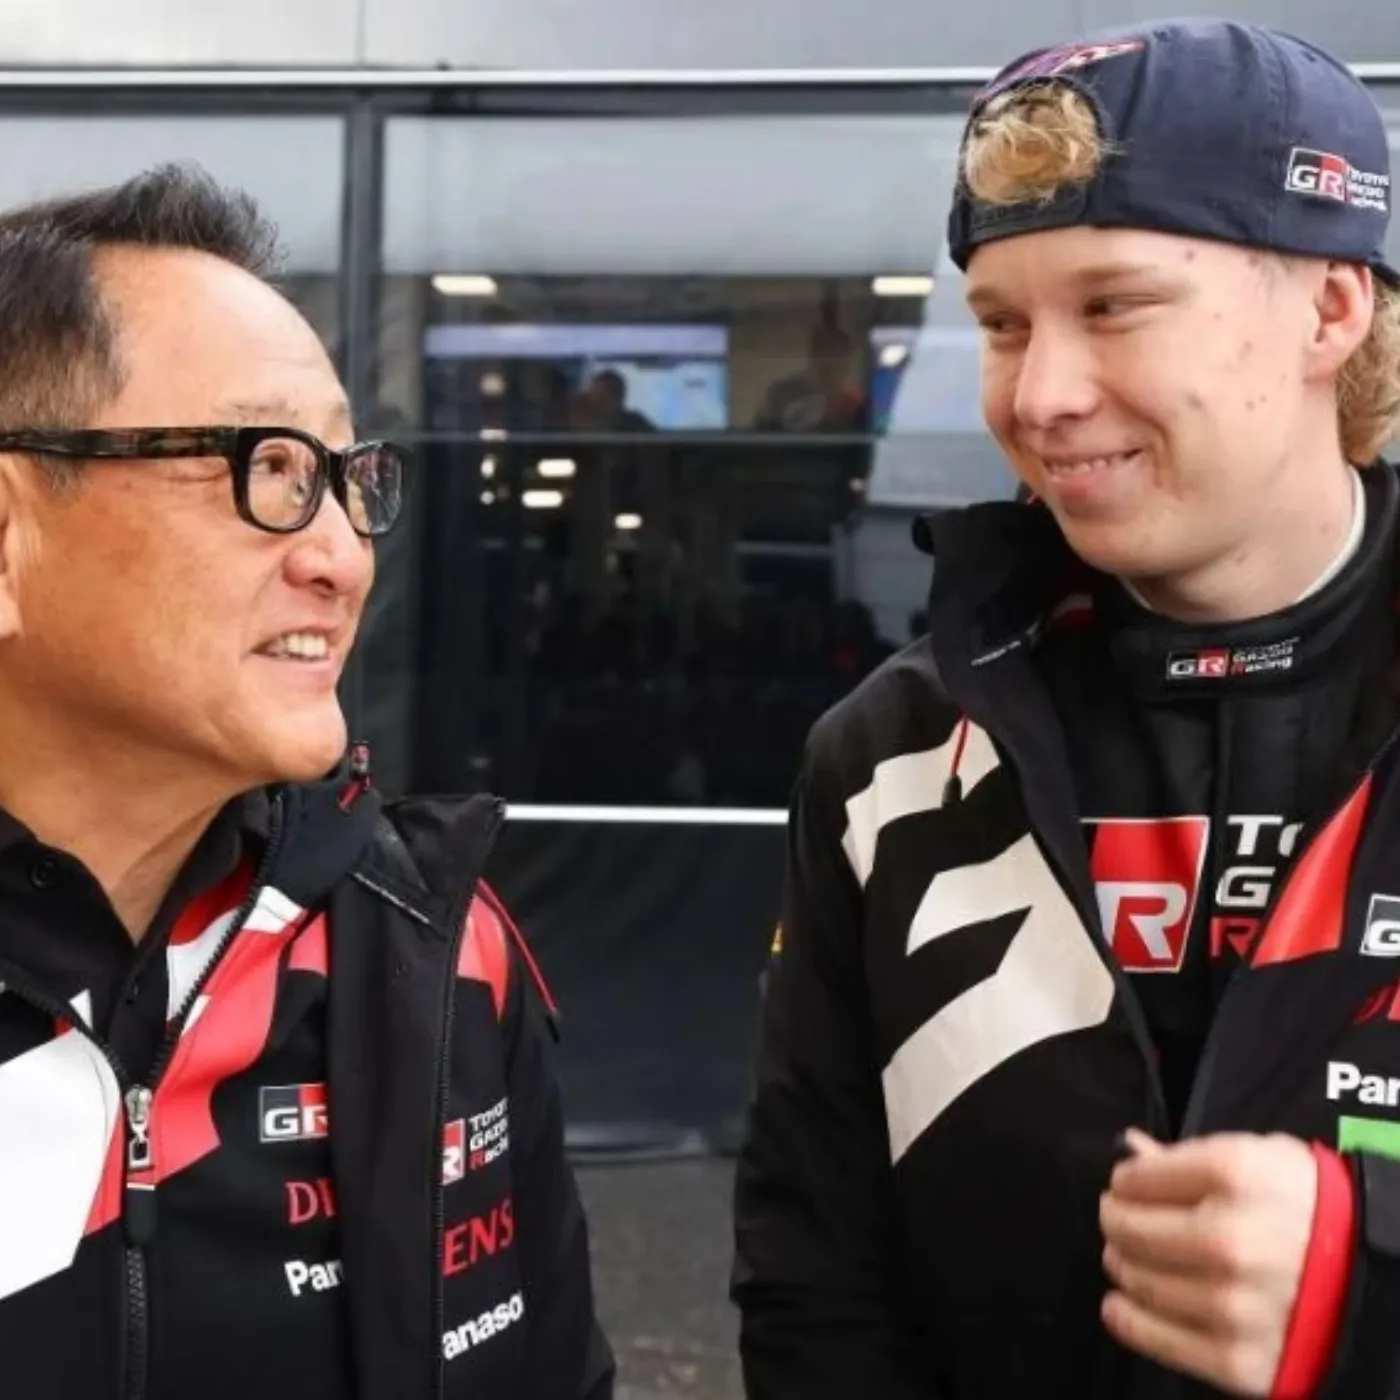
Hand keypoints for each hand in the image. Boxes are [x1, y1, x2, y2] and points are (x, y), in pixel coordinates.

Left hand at [1099, 1128, 1317, 1396]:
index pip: (1137, 1178)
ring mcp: (1231, 1304)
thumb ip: (1188, 1157)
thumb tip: (1128, 1150)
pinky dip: (1127, 1318)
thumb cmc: (1311, 1207)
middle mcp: (1228, 1240)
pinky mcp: (1236, 1359)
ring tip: (1128, 1257)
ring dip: (1122, 1264)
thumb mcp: (1260, 1159)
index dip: (1125, 1181)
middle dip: (1116, 1220)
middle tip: (1119, 1220)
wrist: (1376, 1280)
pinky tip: (1120, 1303)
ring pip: (1137, 1279)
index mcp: (1234, 1175)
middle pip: (1129, 1228)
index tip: (1127, 1185)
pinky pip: (1153, 1338)